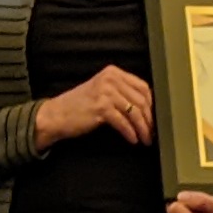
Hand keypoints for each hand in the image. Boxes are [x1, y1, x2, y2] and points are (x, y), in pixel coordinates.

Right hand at [31, 65, 151, 145]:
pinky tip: (133, 140)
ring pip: (134, 112)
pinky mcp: (101, 107)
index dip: (152, 104)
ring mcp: (105, 92)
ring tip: (146, 139)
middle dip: (150, 119)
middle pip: (141, 100)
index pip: (143, 87)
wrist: (57, 115)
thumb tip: (147, 108)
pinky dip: (130, 133)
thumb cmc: (80, 106)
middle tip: (153, 133)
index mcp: (113, 73)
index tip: (155, 118)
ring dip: (142, 129)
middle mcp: (110, 79)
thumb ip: (121, 93)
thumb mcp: (102, 92)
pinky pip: (123, 122)